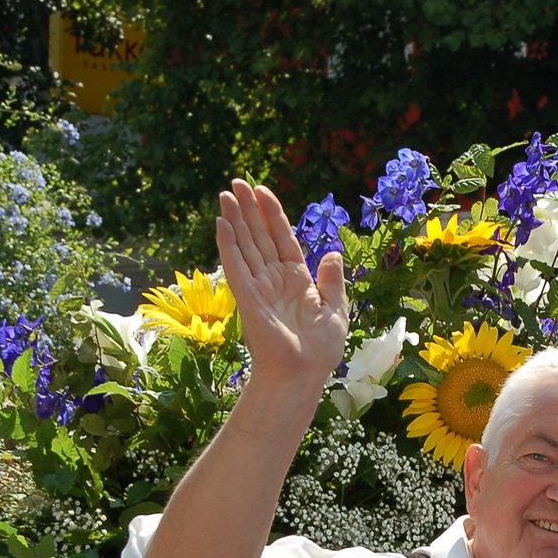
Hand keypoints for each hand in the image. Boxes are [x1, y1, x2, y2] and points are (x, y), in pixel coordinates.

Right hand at [215, 180, 347, 392]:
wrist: (304, 375)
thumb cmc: (321, 350)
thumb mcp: (335, 309)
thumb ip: (331, 280)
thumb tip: (332, 252)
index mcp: (297, 280)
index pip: (281, 238)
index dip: (272, 214)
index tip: (262, 191)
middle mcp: (275, 280)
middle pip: (260, 236)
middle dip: (249, 209)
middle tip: (237, 182)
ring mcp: (259, 287)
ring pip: (245, 246)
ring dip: (235, 219)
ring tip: (226, 193)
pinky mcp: (248, 298)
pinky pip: (236, 266)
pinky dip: (228, 245)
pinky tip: (222, 223)